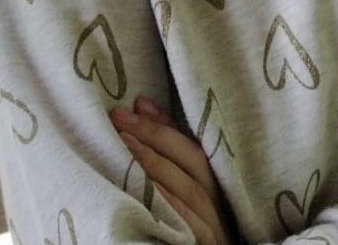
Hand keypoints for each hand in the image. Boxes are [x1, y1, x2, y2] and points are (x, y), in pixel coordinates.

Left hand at [110, 97, 235, 244]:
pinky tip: (150, 190)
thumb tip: (140, 113)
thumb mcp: (178, 196)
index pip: (191, 147)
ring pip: (191, 188)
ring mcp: (213, 225)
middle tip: (121, 118)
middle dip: (156, 136)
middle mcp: (216, 201)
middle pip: (192, 161)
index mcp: (210, 186)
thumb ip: (164, 164)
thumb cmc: (184, 234)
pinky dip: (173, 204)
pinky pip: (193, 224)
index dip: (165, 124)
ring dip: (157, 163)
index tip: (136, 104)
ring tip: (125, 143)